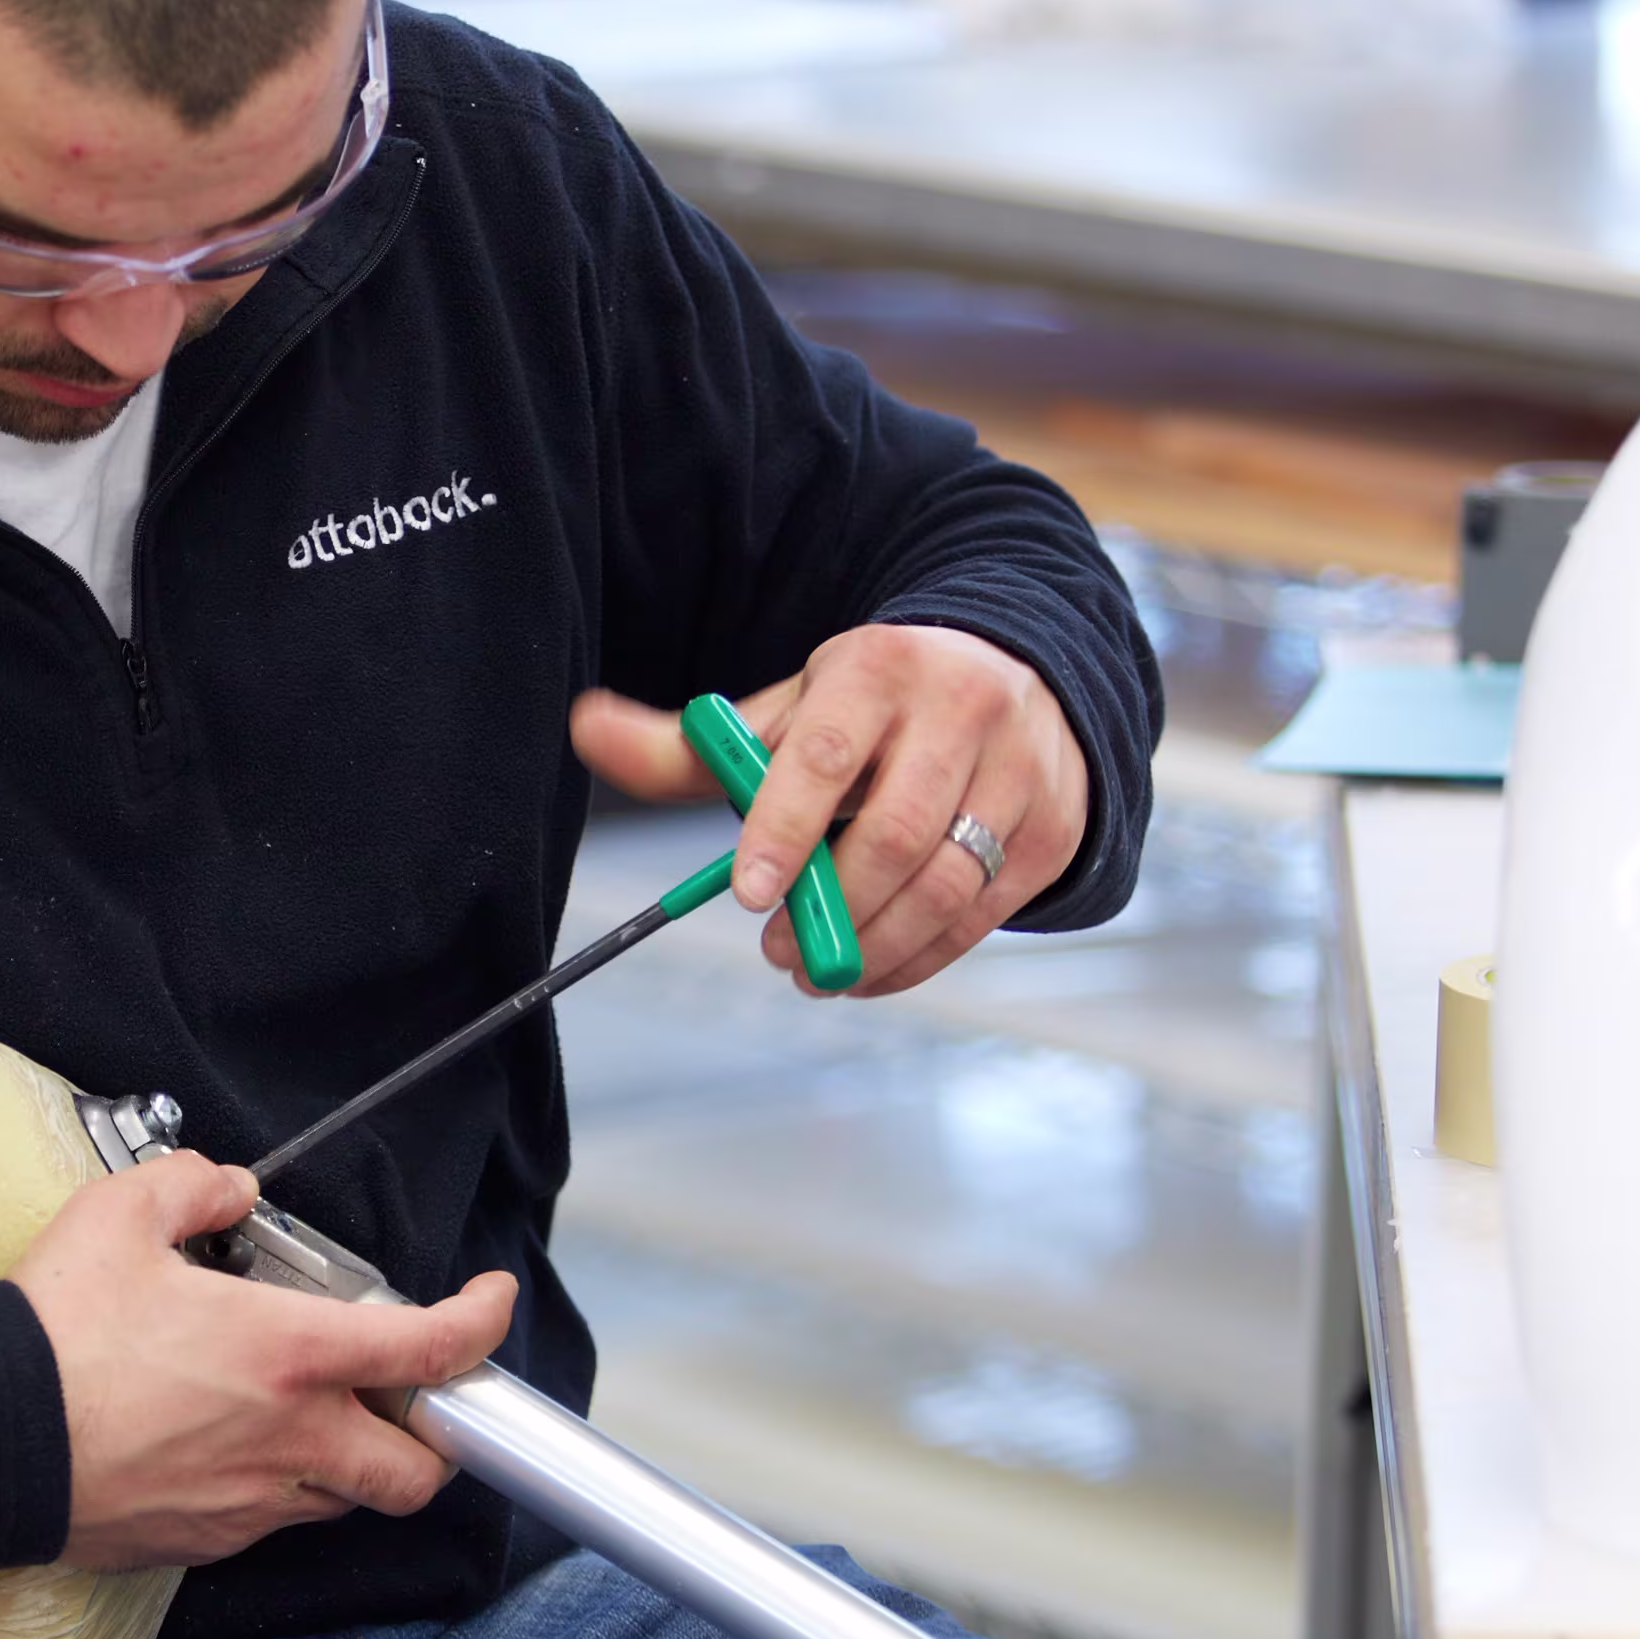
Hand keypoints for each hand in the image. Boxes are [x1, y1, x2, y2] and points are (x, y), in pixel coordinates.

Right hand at [8, 1154, 517, 1572]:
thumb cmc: (55, 1335)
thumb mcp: (120, 1216)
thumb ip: (191, 1184)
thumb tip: (224, 1186)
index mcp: (292, 1355)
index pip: (432, 1349)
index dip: (483, 1323)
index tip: (490, 1303)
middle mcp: (293, 1439)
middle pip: (418, 1470)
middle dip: (433, 1439)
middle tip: (411, 1399)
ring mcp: (252, 1500)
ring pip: (345, 1502)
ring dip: (351, 1464)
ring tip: (311, 1415)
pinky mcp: (205, 1540)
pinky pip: (271, 1522)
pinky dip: (277, 1490)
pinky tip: (232, 1449)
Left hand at [568, 623, 1087, 999]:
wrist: (1017, 676)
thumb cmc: (873, 709)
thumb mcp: (788, 712)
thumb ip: (688, 744)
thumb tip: (586, 727)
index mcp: (879, 668)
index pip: (828, 753)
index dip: (785, 828)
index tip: (750, 894)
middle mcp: (963, 709)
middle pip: (897, 832)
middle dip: (831, 907)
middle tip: (780, 951)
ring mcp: (1020, 771)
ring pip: (947, 883)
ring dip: (873, 946)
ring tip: (818, 969)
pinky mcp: (1054, 830)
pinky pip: (983, 915)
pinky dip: (920, 959)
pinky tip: (871, 970)